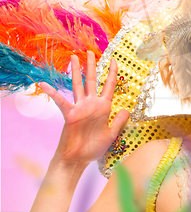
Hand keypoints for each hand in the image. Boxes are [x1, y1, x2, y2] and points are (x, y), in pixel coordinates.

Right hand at [39, 52, 128, 166]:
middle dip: (92, 66)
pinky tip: (44, 83)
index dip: (112, 73)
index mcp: (103, 107)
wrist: (78, 159)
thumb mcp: (111, 134)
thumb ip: (119, 121)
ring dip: (75, 71)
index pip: (109, 86)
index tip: (114, 60)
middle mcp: (91, 104)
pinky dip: (52, 92)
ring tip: (74, 57)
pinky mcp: (69, 114)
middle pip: (92, 80)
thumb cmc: (93, 148)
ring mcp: (80, 108)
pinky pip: (60, 101)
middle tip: (90, 51)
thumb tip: (126, 108)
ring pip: (78, 85)